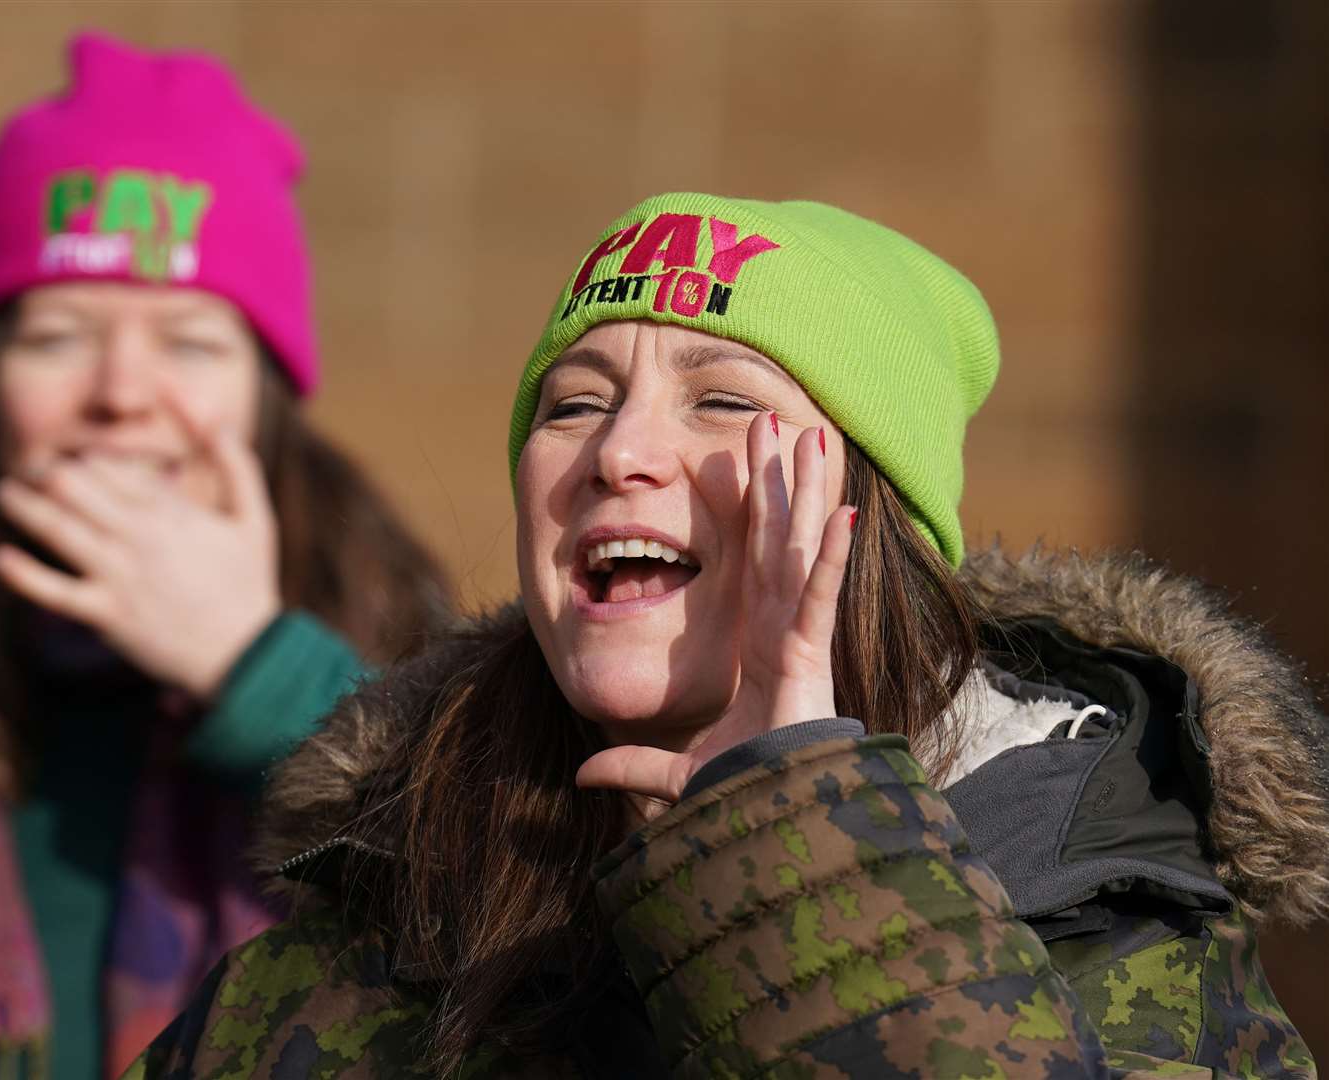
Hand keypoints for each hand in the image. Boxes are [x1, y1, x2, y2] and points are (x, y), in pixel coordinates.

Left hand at [0, 396, 281, 699]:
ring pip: (58, 529)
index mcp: (171, 511)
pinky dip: (23, 575)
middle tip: (32, 469)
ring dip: (23, 506)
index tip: (79, 463)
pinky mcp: (106, 614)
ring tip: (3, 492)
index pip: (112, 468)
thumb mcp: (256, 517)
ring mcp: (119, 575)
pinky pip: (55, 592)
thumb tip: (222, 418)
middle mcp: (139, 537)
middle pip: (76, 488)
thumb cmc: (250, 585)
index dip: (89, 461)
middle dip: (48, 473)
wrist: (246, 653)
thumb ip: (237, 463)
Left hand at [576, 412, 855, 804]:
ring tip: (816, 437)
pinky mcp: (810, 658)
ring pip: (803, 550)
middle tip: (779, 420)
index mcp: (759, 644)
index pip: (752, 560)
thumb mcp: (676, 774)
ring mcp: (799, 639)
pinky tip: (842, 514)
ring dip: (808, 493)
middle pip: (780, 537)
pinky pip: (819, 597)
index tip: (740, 460)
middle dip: (780, 479)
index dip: (750, 510)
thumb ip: (634, 766)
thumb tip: (587, 775)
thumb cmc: (743, 796)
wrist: (772, 826)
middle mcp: (783, 630)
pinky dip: (831, 556)